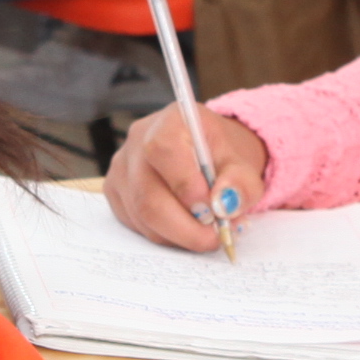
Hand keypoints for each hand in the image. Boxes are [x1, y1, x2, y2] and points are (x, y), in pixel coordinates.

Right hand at [108, 101, 272, 250]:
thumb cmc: (222, 156)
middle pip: (147, 195)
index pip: (163, 150)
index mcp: (170, 121)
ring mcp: (121, 168)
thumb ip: (240, 183)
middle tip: (216, 237)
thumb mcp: (244, 164)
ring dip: (179, 235)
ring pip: (142, 217)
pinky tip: (187, 227)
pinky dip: (166, 235)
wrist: (209, 154)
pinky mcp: (115, 192)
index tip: (212, 210)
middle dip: (186, 227)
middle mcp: (137, 141)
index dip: (186, 186)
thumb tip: (225, 205)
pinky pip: (136, 224)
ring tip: (209, 232)